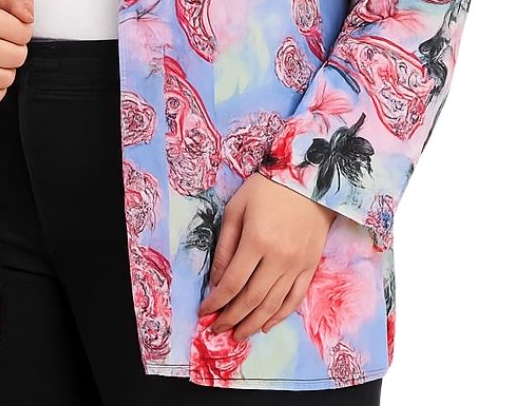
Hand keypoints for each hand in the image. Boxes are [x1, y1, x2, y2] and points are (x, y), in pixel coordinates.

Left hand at [196, 172, 336, 340]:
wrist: (309, 180)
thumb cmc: (267, 188)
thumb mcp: (237, 208)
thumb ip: (226, 245)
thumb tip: (217, 281)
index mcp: (256, 240)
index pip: (232, 283)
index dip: (216, 302)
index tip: (204, 312)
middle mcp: (278, 258)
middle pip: (251, 299)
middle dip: (231, 318)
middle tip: (217, 330)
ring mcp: (297, 265)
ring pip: (272, 305)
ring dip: (252, 324)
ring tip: (237, 335)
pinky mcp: (311, 267)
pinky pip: (295, 299)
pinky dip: (279, 316)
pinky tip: (265, 325)